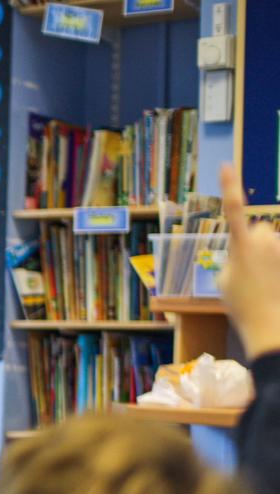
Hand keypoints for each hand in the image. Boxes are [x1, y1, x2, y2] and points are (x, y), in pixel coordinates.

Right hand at [220, 162, 279, 359]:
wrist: (269, 322)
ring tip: (266, 282)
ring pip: (273, 243)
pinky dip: (276, 265)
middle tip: (250, 269)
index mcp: (240, 246)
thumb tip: (245, 250)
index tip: (226, 166)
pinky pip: (278, 255)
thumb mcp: (224, 280)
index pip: (232, 211)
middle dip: (256, 241)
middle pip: (260, 229)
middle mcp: (264, 242)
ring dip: (270, 255)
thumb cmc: (241, 304)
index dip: (229, 187)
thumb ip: (232, 258)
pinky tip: (273, 281)